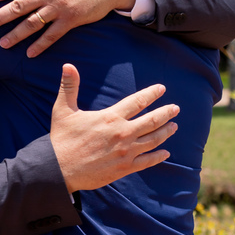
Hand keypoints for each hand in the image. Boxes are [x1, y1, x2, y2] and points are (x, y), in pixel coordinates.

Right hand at [49, 64, 177, 192]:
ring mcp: (126, 152)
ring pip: (153, 140)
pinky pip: (147, 161)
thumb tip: (67, 65)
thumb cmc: (61, 139)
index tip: (162, 89)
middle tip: (175, 108)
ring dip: (166, 132)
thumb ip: (69, 87)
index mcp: (111, 118)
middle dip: (166, 113)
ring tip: (174, 126)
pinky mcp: (124, 168)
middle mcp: (123, 133)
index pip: (137, 102)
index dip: (151, 94)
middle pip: (152, 120)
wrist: (59, 169)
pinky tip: (166, 153)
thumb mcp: (63, 110)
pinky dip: (158, 157)